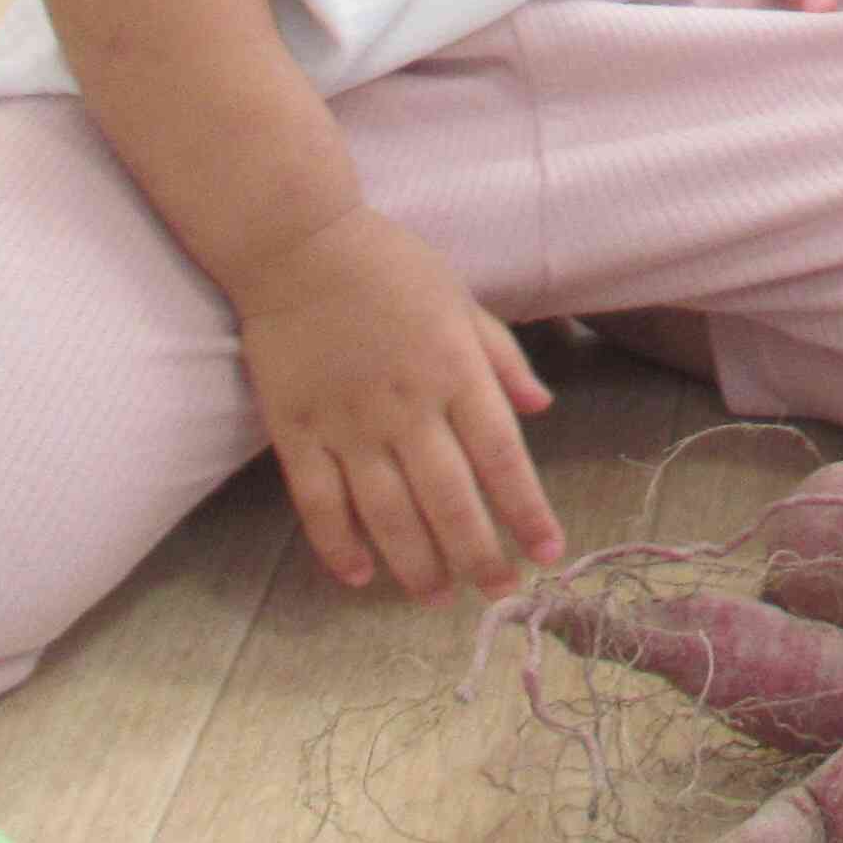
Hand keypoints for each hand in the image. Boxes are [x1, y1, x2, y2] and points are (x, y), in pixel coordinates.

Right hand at [223, 205, 562, 601]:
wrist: (298, 244)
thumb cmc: (388, 264)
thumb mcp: (460, 298)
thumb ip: (502, 357)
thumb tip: (544, 408)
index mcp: (454, 370)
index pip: (502, 457)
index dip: (527, 511)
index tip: (548, 552)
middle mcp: (406, 406)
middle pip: (449, 499)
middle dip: (479, 556)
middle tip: (498, 593)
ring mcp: (346, 423)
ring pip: (386, 514)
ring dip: (416, 565)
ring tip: (437, 598)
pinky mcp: (295, 431)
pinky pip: (318, 502)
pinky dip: (338, 545)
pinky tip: (360, 576)